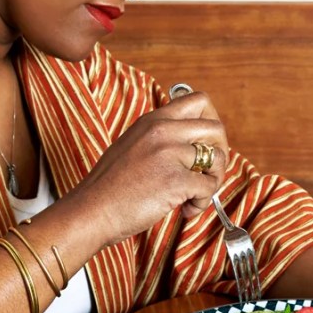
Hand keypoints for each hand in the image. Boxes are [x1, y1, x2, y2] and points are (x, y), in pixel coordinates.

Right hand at [68, 89, 229, 243]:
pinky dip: (202, 203)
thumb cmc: (111, 187)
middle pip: (216, 127)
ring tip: (195, 195)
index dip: (211, 122)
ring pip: (218, 158)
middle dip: (221, 152)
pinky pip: (209, 187)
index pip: (198, 101)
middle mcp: (162, 131)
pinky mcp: (175, 180)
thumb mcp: (133, 146)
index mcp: (152, 120)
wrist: (91, 211)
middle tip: (208, 172)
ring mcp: (169, 154)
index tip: (205, 144)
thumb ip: (161, 139)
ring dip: (214, 180)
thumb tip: (194, 147)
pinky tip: (185, 209)